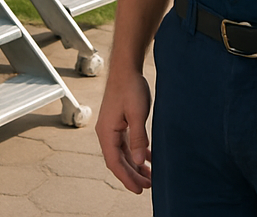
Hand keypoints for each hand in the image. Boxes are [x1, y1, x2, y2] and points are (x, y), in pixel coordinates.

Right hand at [95, 70, 152, 192]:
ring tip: (149, 176)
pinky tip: (148, 158)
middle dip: (132, 175)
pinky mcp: (119, 122)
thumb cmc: (130, 87)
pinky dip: (136, 152)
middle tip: (148, 186)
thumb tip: (138, 162)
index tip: (139, 190)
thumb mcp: (137, 114)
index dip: (127, 178)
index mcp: (107, 132)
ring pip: (122, 153)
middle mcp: (106, 132)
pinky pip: (126, 143)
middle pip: (118, 160)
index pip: (115, 162)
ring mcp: (112, 127)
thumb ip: (138, 139)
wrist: (126, 67)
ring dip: (134, 165)